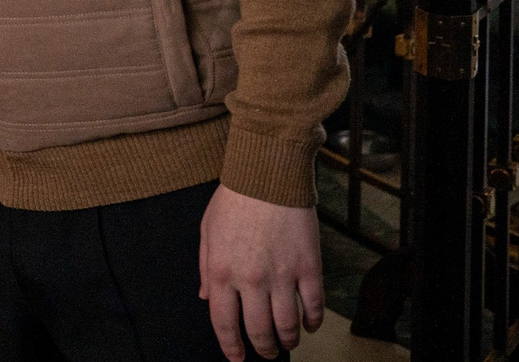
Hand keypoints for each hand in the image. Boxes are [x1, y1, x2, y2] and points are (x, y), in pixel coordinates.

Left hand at [200, 185, 323, 359]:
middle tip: (266, 353)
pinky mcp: (309, 268)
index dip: (230, 346)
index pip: (224, 322)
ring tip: (287, 344)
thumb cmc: (234, 200)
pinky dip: (313, 322)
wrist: (268, 175)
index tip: (236, 358)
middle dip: (262, 348)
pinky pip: (314, 306)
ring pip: (288, 325)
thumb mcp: (207, 231)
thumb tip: (204, 297)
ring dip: (288, 341)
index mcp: (220, 271)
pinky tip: (309, 325)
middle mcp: (250, 279)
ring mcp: (282, 275)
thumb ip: (204, 267)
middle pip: (258, 330)